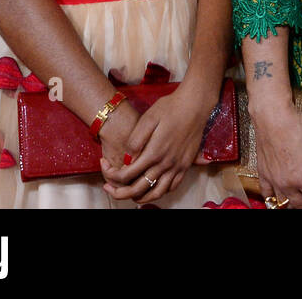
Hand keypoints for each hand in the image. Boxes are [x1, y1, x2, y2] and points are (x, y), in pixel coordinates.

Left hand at [100, 79, 214, 204]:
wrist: (196, 103)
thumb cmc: (170, 107)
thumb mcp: (148, 118)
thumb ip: (135, 141)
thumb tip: (127, 160)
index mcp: (153, 153)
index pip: (126, 175)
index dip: (111, 175)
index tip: (105, 166)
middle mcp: (166, 164)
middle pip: (138, 189)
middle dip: (119, 192)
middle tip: (108, 187)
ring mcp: (177, 166)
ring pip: (156, 193)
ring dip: (140, 197)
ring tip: (129, 194)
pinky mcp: (186, 164)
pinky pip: (172, 187)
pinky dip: (160, 192)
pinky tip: (152, 186)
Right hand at [250, 99, 301, 209]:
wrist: (271, 116)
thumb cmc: (296, 125)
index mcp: (301, 177)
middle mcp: (286, 183)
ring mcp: (273, 180)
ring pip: (285, 204)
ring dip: (297, 207)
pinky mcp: (263, 174)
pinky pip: (268, 195)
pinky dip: (274, 201)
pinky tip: (282, 202)